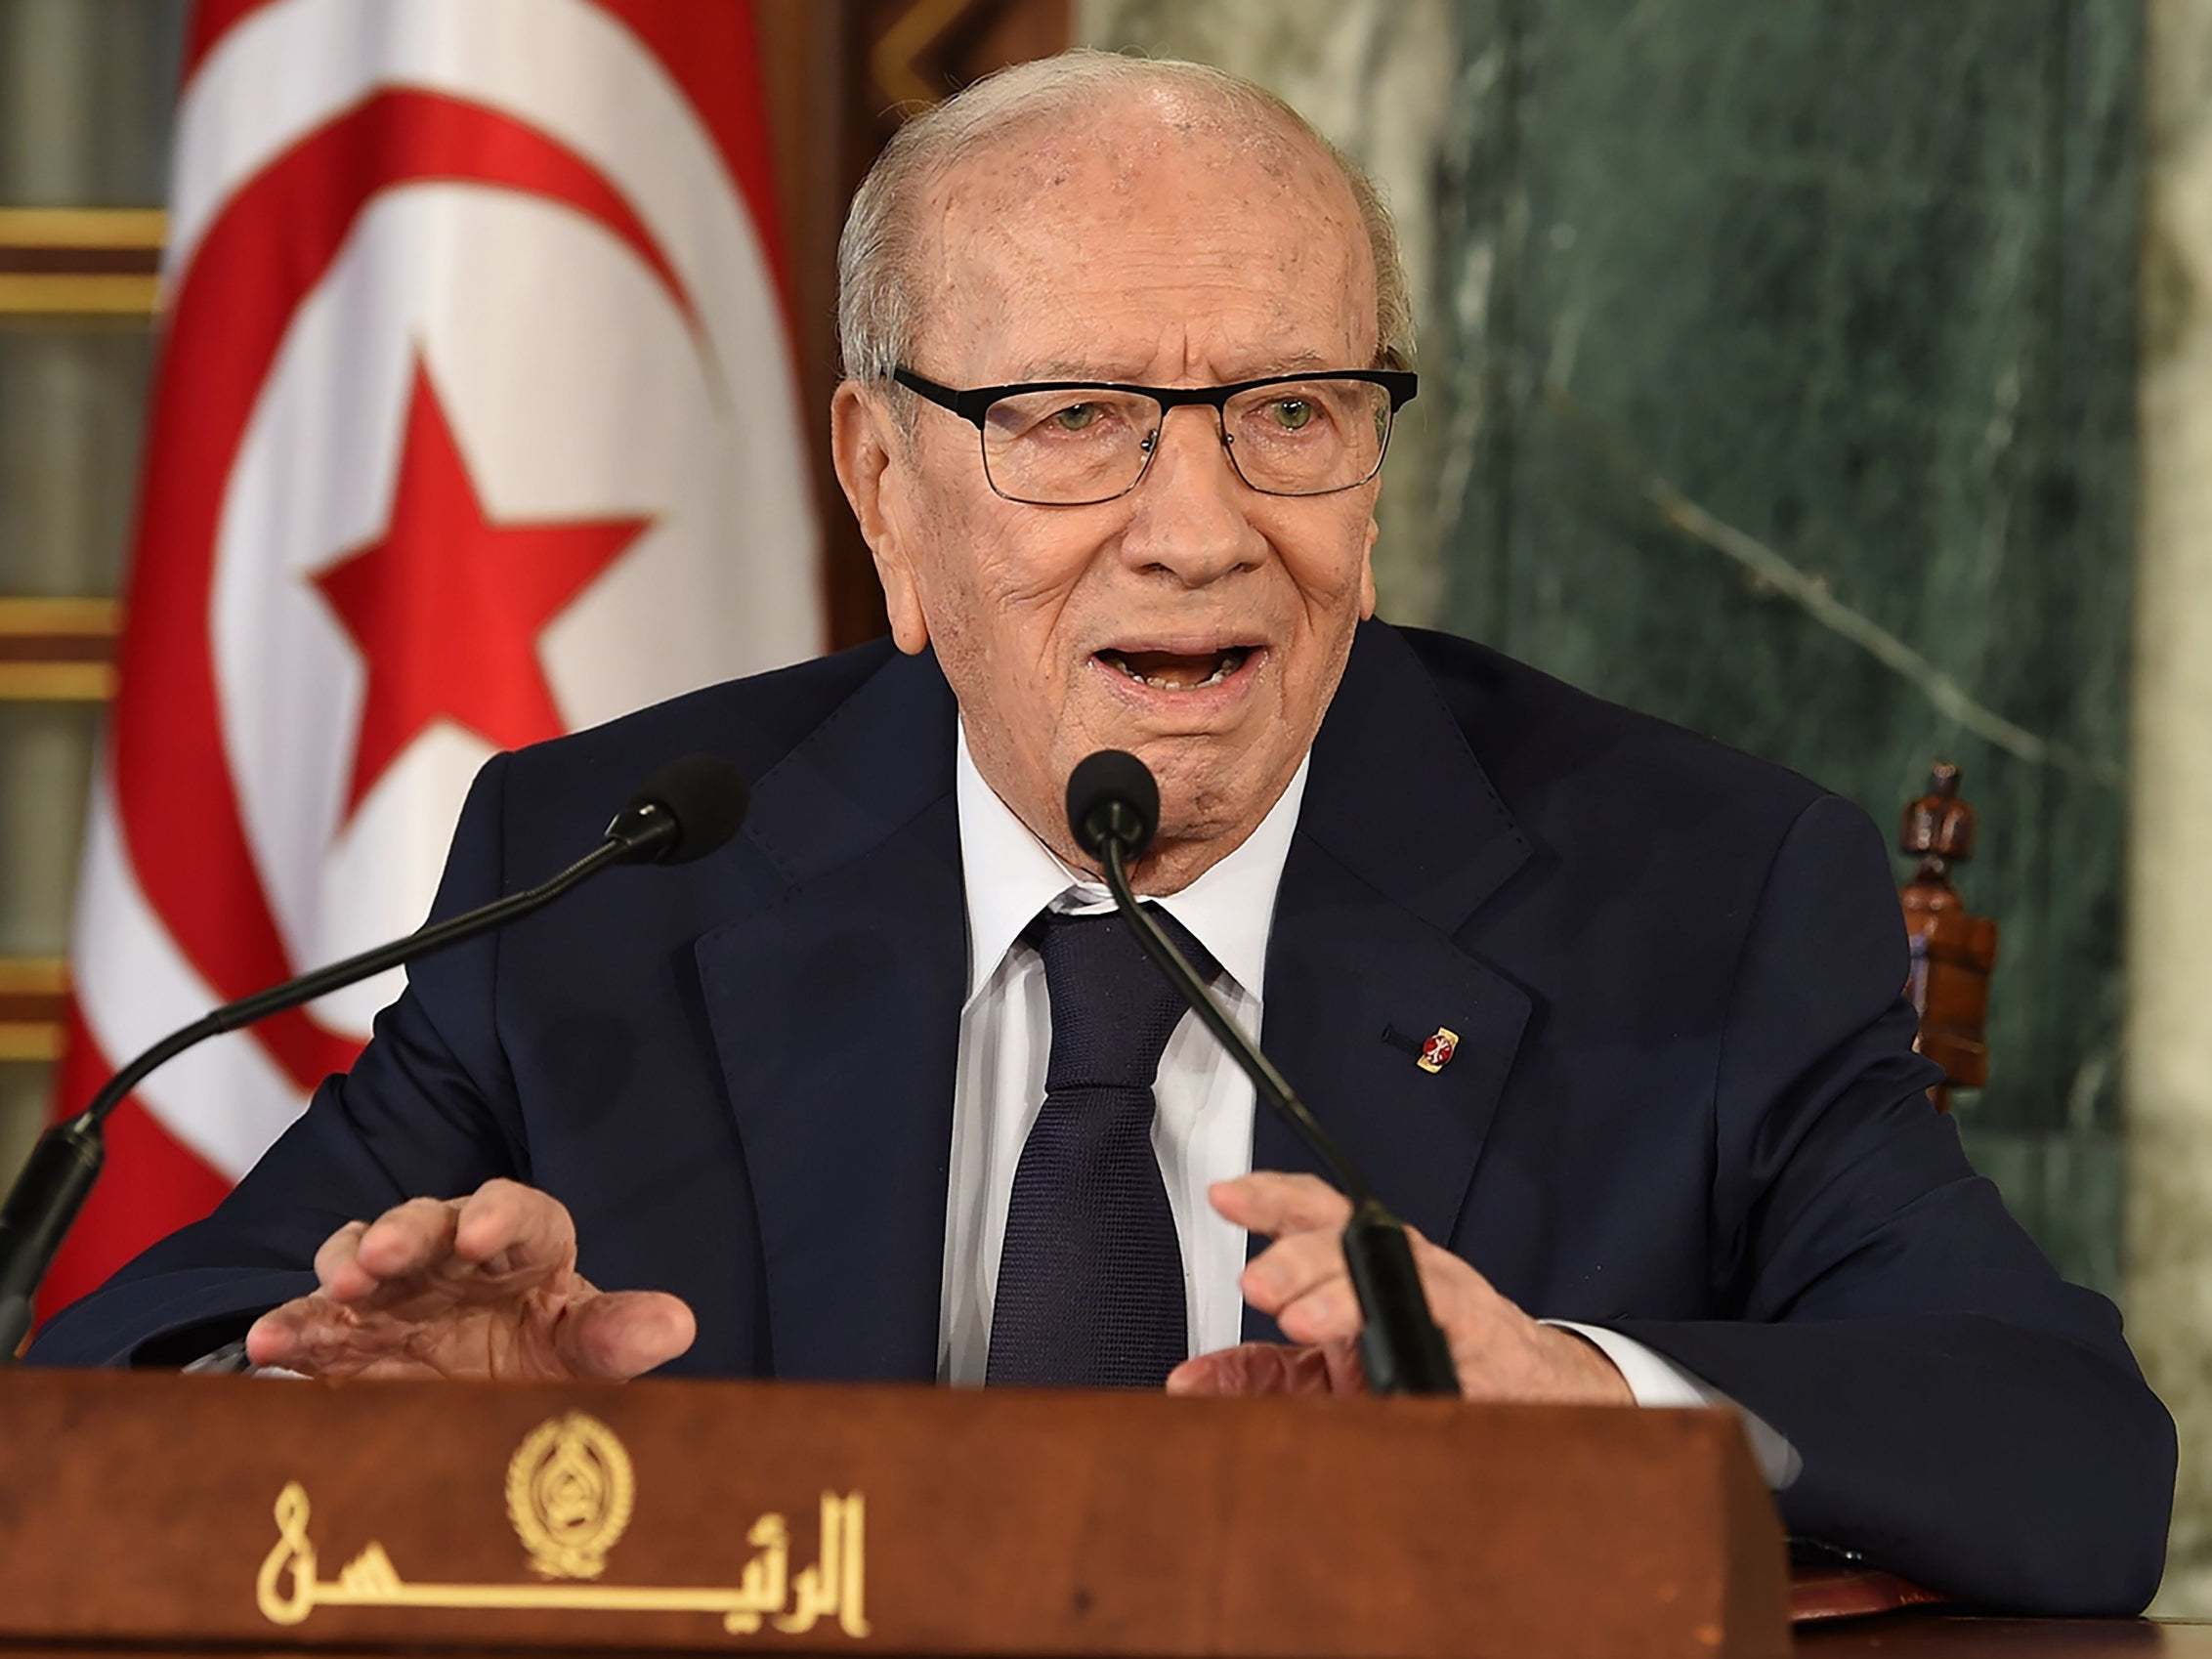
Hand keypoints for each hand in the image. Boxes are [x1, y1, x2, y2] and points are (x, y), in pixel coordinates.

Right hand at [244, 1178, 695, 1380]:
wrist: (484, 1406)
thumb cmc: (544, 1358)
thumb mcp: (581, 1350)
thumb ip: (617, 1336)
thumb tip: (677, 1324)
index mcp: (524, 1245)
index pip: (518, 1210)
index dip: (501, 1214)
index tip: (487, 1233)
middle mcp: (452, 1253)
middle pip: (428, 1221)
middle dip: (405, 1231)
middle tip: (386, 1254)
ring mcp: (393, 1287)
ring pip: (360, 1252)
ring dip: (345, 1264)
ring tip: (338, 1286)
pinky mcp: (345, 1330)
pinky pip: (312, 1319)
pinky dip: (290, 1327)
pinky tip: (267, 1346)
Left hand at [1166, 1172, 1633, 1402]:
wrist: (1526, 1394)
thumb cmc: (1428, 1364)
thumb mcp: (1330, 1372)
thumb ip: (1262, 1371)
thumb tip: (1189, 1380)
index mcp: (1358, 1263)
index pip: (1312, 1213)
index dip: (1269, 1197)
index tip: (1225, 1197)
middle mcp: (1398, 1262)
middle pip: (1346, 1232)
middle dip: (1297, 1252)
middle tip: (1256, 1283)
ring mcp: (1441, 1290)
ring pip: (1391, 1269)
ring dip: (1343, 1292)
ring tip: (1302, 1320)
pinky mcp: (1480, 1329)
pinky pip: (1445, 1317)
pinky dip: (1412, 1327)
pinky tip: (1386, 1347)